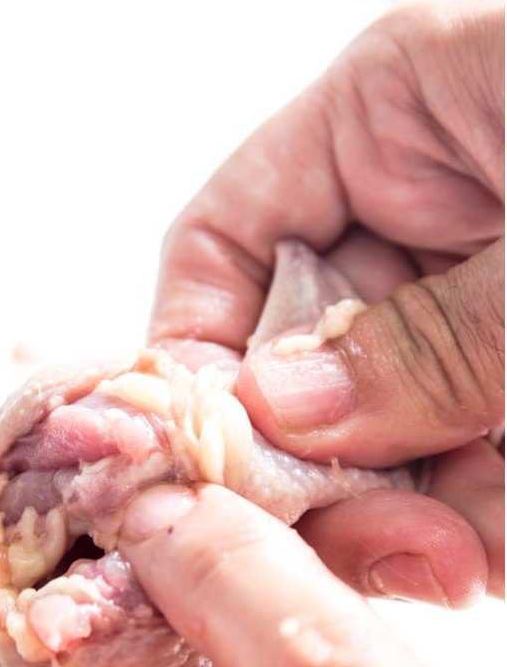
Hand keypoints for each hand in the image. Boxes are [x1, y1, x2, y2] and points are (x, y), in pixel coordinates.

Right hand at [152, 0, 503, 599]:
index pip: (222, 242)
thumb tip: (280, 414)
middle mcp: (424, 201)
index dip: (191, 358)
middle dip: (328, 469)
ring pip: (393, 427)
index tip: (193, 466)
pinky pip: (475, 453)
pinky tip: (496, 540)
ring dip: (422, 508)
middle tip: (371, 545)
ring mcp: (483, 284)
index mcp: (392, 113)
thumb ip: (430, 334)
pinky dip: (487, 510)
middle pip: (304, 360)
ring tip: (464, 553)